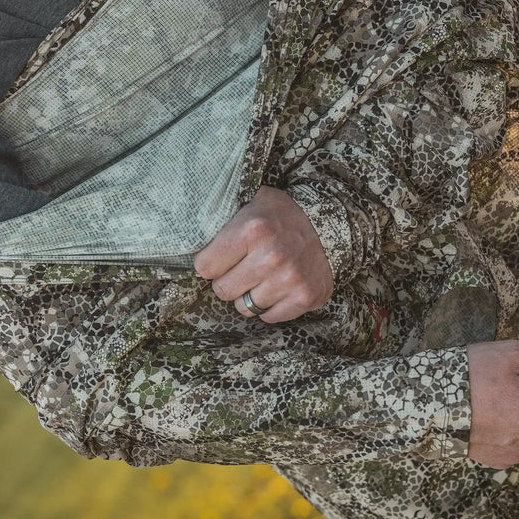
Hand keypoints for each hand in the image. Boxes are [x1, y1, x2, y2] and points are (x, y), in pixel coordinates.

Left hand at [194, 185, 333, 322]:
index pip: (205, 267)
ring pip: (244, 308)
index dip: (211, 263)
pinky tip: (278, 286)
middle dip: (229, 280)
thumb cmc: (283, 214)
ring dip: (250, 294)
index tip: (221, 258)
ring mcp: (290, 280)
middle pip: (222, 291)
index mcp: (253, 230)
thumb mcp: (254, 201)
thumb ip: (224, 217)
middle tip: (243, 267)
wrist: (331, 224)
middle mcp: (271, 257)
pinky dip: (270, 305)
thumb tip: (187, 235)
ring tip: (263, 276)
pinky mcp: (304, 297)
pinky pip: (268, 317)